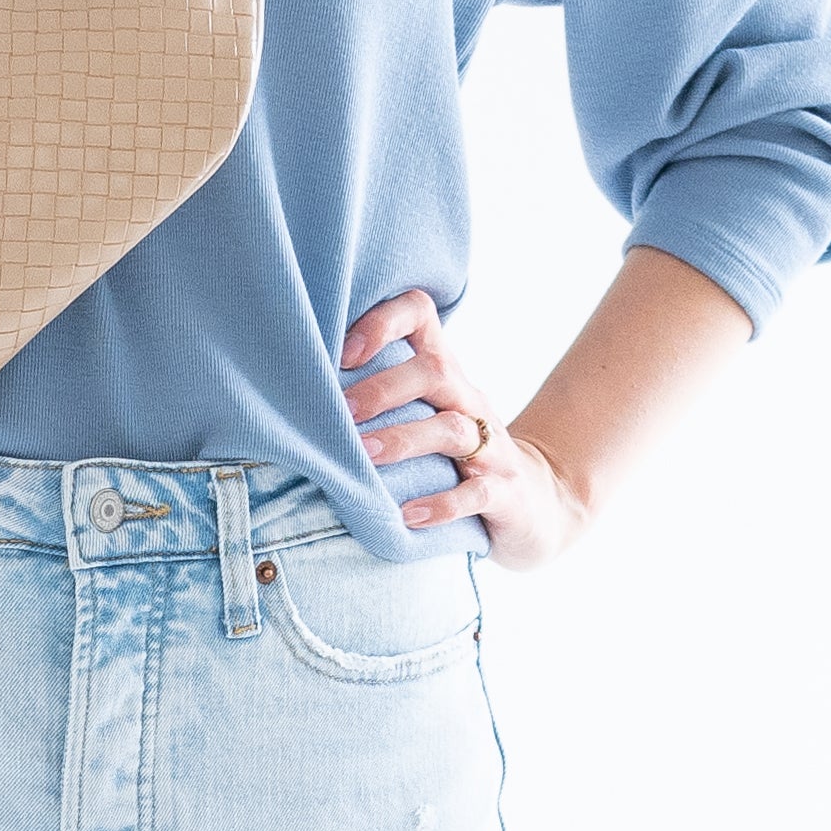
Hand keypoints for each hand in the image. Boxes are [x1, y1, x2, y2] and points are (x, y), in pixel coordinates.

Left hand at [341, 290, 589, 569]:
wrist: (535, 504)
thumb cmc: (455, 457)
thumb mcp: (424, 415)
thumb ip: (379, 396)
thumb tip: (295, 389)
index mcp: (445, 373)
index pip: (420, 314)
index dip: (383, 321)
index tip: (342, 352)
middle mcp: (469, 401)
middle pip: (435, 371)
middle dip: (383, 389)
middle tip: (340, 412)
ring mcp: (492, 447)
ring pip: (452, 430)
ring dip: (404, 440)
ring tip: (364, 456)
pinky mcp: (504, 493)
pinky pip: (476, 493)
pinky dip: (440, 504)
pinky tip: (407, 515)